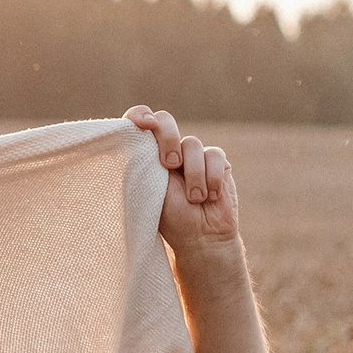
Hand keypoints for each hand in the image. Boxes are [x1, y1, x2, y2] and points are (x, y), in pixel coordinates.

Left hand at [125, 107, 241, 259]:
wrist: (201, 237)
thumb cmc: (169, 218)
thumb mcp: (147, 190)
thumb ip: (141, 161)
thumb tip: (136, 131)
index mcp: (145, 157)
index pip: (138, 122)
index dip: (139, 116)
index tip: (142, 123)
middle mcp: (167, 151)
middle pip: (165, 120)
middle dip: (168, 139)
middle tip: (170, 164)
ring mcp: (192, 155)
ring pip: (192, 143)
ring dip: (194, 175)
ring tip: (195, 200)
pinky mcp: (216, 162)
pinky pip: (215, 155)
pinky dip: (213, 177)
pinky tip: (211, 196)